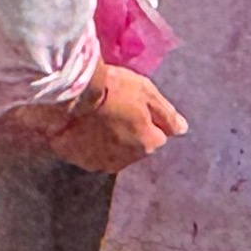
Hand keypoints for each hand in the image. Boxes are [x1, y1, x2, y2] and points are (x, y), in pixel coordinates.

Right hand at [3, 62, 187, 174]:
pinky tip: (79, 126)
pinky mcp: (75, 160)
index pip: (158, 136)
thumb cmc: (112, 88)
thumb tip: (182, 130)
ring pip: (111, 152)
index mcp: (147, 145)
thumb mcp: (148, 93)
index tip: (134, 104)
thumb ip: (168, 115)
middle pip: (134, 146)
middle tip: (114, 108)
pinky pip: (86, 152)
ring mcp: (97, 162)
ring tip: (95, 118)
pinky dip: (86, 143)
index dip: (148, 118)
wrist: (68, 93)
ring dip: (107, 140)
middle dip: (129, 132)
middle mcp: (125, 160)